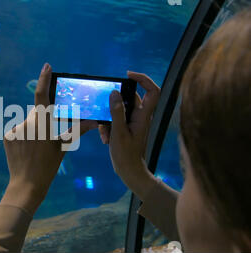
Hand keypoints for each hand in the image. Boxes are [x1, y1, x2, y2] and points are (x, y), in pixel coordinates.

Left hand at [0, 63, 97, 214]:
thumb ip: (77, 130)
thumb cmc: (48, 165)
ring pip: (27, 122)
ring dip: (32, 128)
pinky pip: (17, 130)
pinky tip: (25, 149)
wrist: (26, 184)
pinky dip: (22, 135)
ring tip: (35, 147)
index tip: (46, 66)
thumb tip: (94, 121)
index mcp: (42, 124)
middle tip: (47, 135)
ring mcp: (15, 129)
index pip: (42, 95)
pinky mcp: (6, 135)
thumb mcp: (63, 146)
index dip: (44, 79)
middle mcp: (27, 123)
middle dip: (43, 118)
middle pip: (37, 112)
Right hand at [99, 71, 160, 199]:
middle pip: (129, 99)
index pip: (153, 90)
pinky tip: (105, 138)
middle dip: (114, 104)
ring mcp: (134, 122)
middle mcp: (141, 116)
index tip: (127, 75)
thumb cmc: (127, 155)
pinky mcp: (127, 128)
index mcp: (144, 116)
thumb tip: (114, 93)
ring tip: (104, 132)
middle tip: (104, 109)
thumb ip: (116, 112)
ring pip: (119, 110)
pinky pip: (116, 120)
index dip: (143, 79)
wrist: (129, 172)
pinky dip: (108, 126)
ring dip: (108, 119)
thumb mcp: (118, 132)